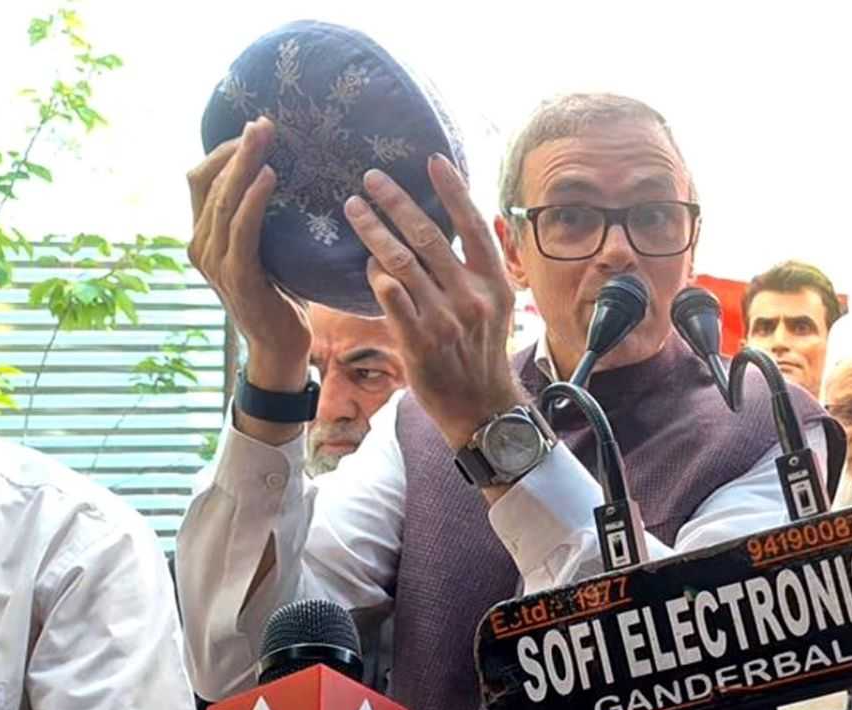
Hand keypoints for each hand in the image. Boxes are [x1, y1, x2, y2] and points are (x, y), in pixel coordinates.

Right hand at [186, 117, 310, 391]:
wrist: (279, 347)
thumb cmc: (279, 296)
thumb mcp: (265, 250)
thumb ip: (258, 222)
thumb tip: (279, 176)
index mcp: (202, 236)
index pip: (200, 179)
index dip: (223, 151)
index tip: (254, 129)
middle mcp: (199, 245)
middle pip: (208, 182)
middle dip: (237, 148)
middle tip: (264, 121)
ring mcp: (213, 261)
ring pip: (223, 199)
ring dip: (245, 164)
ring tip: (266, 137)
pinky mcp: (236, 275)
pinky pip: (241, 229)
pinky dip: (254, 200)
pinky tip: (269, 178)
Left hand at [344, 156, 520, 451]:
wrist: (482, 407)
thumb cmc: (482, 351)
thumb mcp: (498, 306)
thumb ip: (483, 266)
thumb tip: (478, 219)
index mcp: (494, 283)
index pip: (474, 226)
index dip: (453, 191)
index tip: (432, 160)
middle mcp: (472, 297)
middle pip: (429, 237)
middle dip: (398, 202)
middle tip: (371, 178)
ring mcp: (446, 320)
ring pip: (404, 264)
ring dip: (374, 232)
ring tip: (353, 208)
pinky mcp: (420, 343)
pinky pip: (393, 301)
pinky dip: (378, 279)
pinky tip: (365, 263)